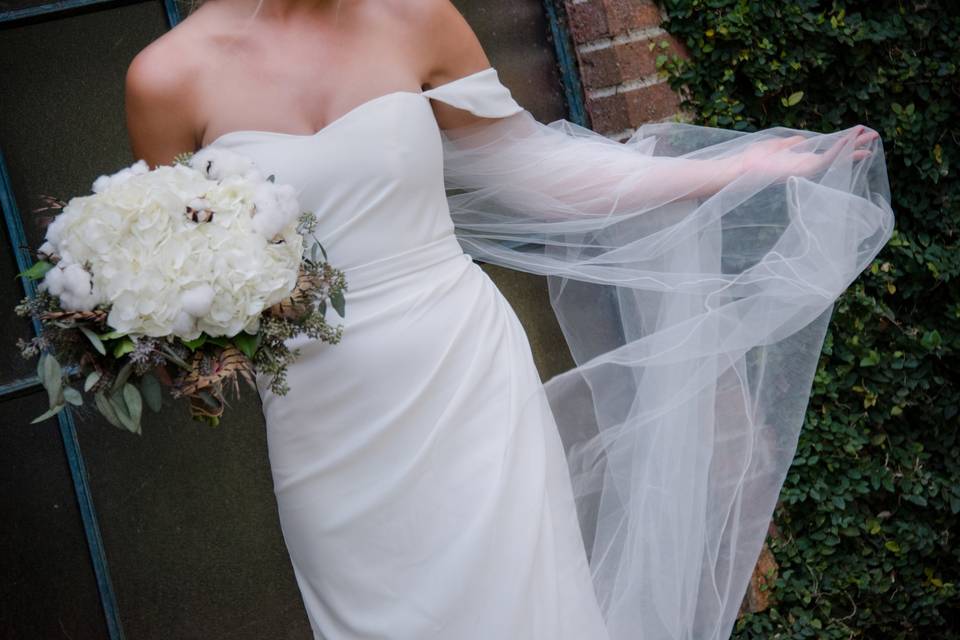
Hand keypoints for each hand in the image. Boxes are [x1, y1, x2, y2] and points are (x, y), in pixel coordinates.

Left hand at [733, 125, 878, 182]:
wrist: (741, 170)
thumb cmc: (753, 160)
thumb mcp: (777, 146)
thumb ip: (791, 143)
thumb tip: (802, 139)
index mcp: (801, 161)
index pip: (828, 152)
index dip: (844, 144)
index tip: (860, 136)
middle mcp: (806, 167)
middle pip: (837, 156)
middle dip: (856, 146)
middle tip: (876, 137)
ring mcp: (806, 169)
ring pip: (836, 157)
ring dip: (853, 145)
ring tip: (870, 135)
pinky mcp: (802, 170)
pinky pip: (825, 159)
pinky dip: (838, 149)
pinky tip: (850, 139)